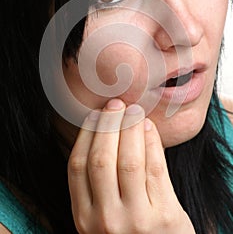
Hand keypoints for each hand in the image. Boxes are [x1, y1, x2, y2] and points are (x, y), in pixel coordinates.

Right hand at [68, 99, 194, 233]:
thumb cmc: (128, 233)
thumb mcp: (102, 218)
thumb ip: (97, 187)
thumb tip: (101, 132)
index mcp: (83, 218)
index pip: (77, 166)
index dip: (86, 135)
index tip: (94, 115)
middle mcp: (106, 219)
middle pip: (101, 159)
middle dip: (108, 125)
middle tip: (115, 105)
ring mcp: (136, 219)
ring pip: (129, 160)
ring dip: (130, 128)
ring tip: (133, 111)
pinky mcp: (165, 216)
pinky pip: (156, 168)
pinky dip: (152, 142)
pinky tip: (149, 128)